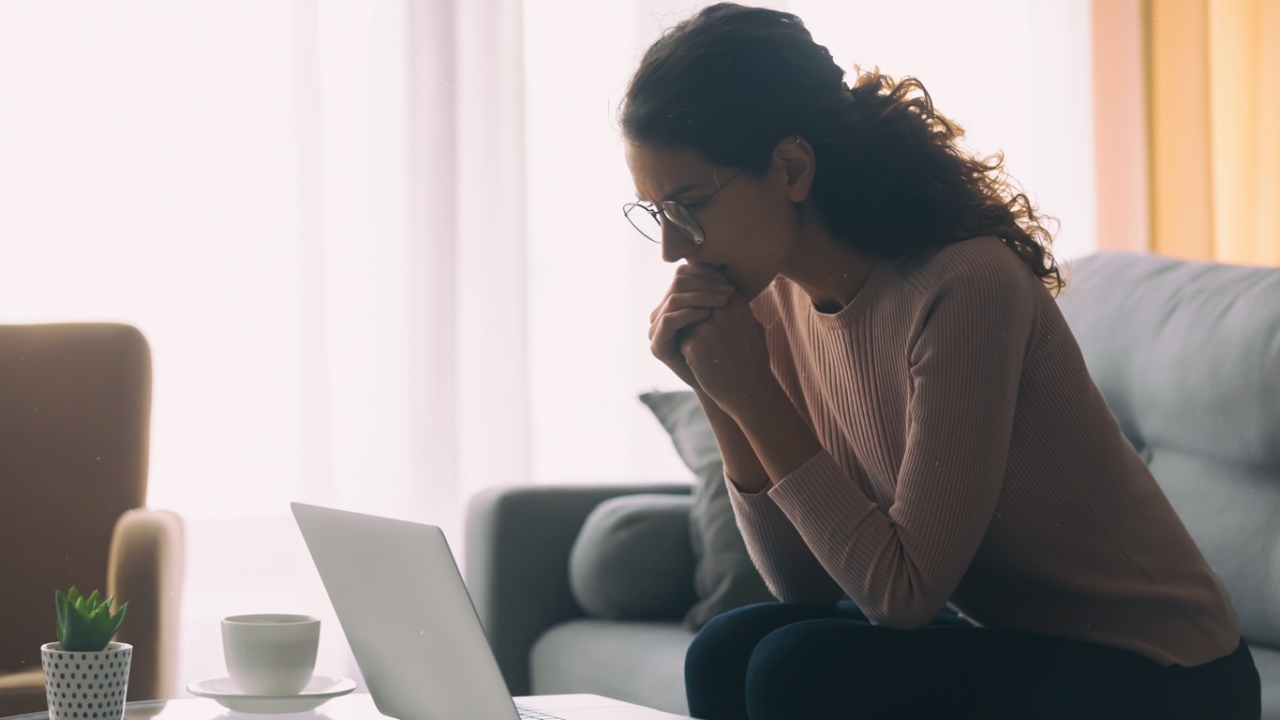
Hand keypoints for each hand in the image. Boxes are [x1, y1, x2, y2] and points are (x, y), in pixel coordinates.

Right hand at [649, 263, 735, 389]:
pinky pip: (669, 320)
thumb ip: (720, 292)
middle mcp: (662, 313)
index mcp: (675, 303)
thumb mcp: (726, 314)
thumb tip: (728, 265)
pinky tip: (708, 315)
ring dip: (702, 296)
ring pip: (674, 299)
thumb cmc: (729, 348)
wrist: (724, 384)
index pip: (684, 274)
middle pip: (678, 283)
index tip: (728, 280)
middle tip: (729, 291)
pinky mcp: (657, 346)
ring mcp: (656, 330)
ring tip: (724, 301)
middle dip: (706, 283)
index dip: (705, 272)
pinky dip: (689, 313)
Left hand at [678, 290, 776, 420]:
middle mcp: (722, 310)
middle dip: (691, 317)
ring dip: (688, 333)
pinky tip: (701, 363)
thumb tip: (723, 295)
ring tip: (705, 350)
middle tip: (700, 337)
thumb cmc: (753, 361)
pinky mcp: (693, 345)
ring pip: (683, 321)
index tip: (704, 319)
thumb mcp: (753, 327)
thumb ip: (736, 309)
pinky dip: (686, 351)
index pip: (706, 291)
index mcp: (736, 302)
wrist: (750, 392)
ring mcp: (707, 327)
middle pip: (692, 303)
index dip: (701, 304)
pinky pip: (680, 340)